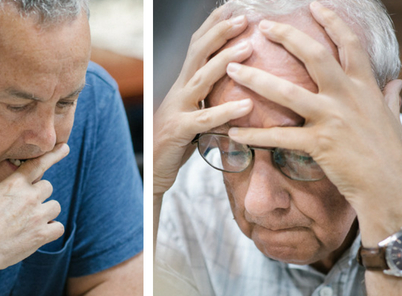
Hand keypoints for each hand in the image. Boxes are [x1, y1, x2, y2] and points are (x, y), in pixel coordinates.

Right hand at [0, 143, 68, 277]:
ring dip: (46, 213)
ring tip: (28, 224)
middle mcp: (28, 196)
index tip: (64, 148)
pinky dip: (51, 231)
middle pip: (47, 187)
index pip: (37, 164)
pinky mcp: (42, 234)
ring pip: (55, 206)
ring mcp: (37, 214)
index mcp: (12, 184)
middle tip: (24, 209)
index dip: (53, 155)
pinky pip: (58, 227)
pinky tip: (38, 235)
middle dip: (39, 196)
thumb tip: (2, 196)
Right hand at [153, 7, 255, 195]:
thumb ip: (215, 102)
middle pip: (197, 53)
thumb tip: (247, 94)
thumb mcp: (198, 117)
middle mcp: (179, 92)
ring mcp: (177, 109)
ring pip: (200, 78)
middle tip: (243, 18)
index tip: (233, 10)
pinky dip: (226, 111)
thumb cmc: (179, 145)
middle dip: (219, 33)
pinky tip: (247, 106)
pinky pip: (204, 119)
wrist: (153, 174)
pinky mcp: (179, 131)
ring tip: (248, 47)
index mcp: (184, 85)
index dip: (213, 27)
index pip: (197, 48)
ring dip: (225, 61)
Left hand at [222, 3, 401, 220]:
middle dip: (287, 36)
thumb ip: (390, 98)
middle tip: (264, 26)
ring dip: (256, 78)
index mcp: (365, 88)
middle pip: (314, 55)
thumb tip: (396, 83)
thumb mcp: (393, 119)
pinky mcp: (318, 144)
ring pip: (286, 92)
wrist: (389, 187)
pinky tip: (234, 133)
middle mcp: (347, 97)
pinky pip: (279, 137)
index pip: (349, 44)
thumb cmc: (391, 155)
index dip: (332, 22)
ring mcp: (331, 119)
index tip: (315, 6)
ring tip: (233, 69)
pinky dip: (254, 135)